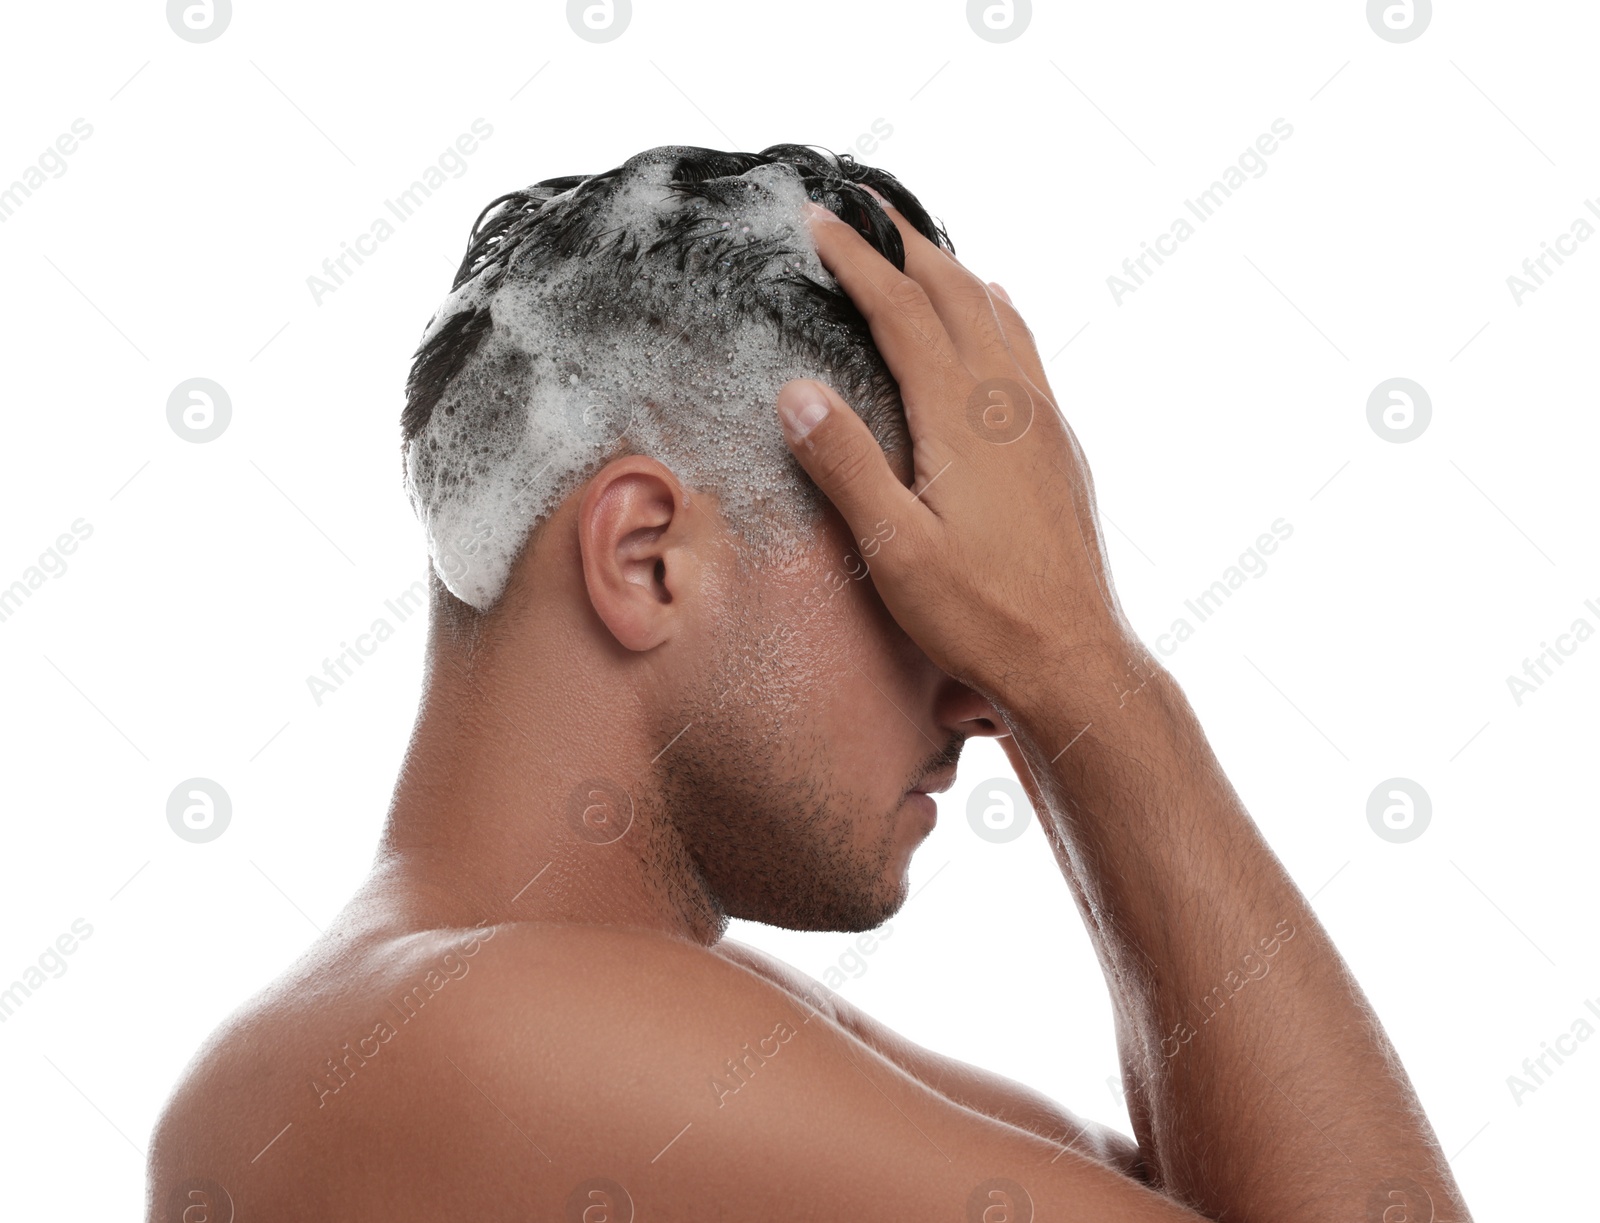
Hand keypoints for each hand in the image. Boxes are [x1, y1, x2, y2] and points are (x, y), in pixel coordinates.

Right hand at [775, 198, 1136, 709]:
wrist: (1073, 658)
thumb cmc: (982, 615)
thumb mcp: (895, 549)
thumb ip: (846, 465)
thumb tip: (797, 391)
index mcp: (964, 416)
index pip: (904, 310)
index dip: (859, 260)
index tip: (818, 220)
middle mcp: (1011, 402)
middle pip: (956, 292)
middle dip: (904, 244)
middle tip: (860, 210)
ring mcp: (1043, 420)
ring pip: (997, 313)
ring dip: (951, 271)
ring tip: (915, 248)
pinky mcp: (1058, 446)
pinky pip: (1025, 348)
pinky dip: (993, 311)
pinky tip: (991, 315)